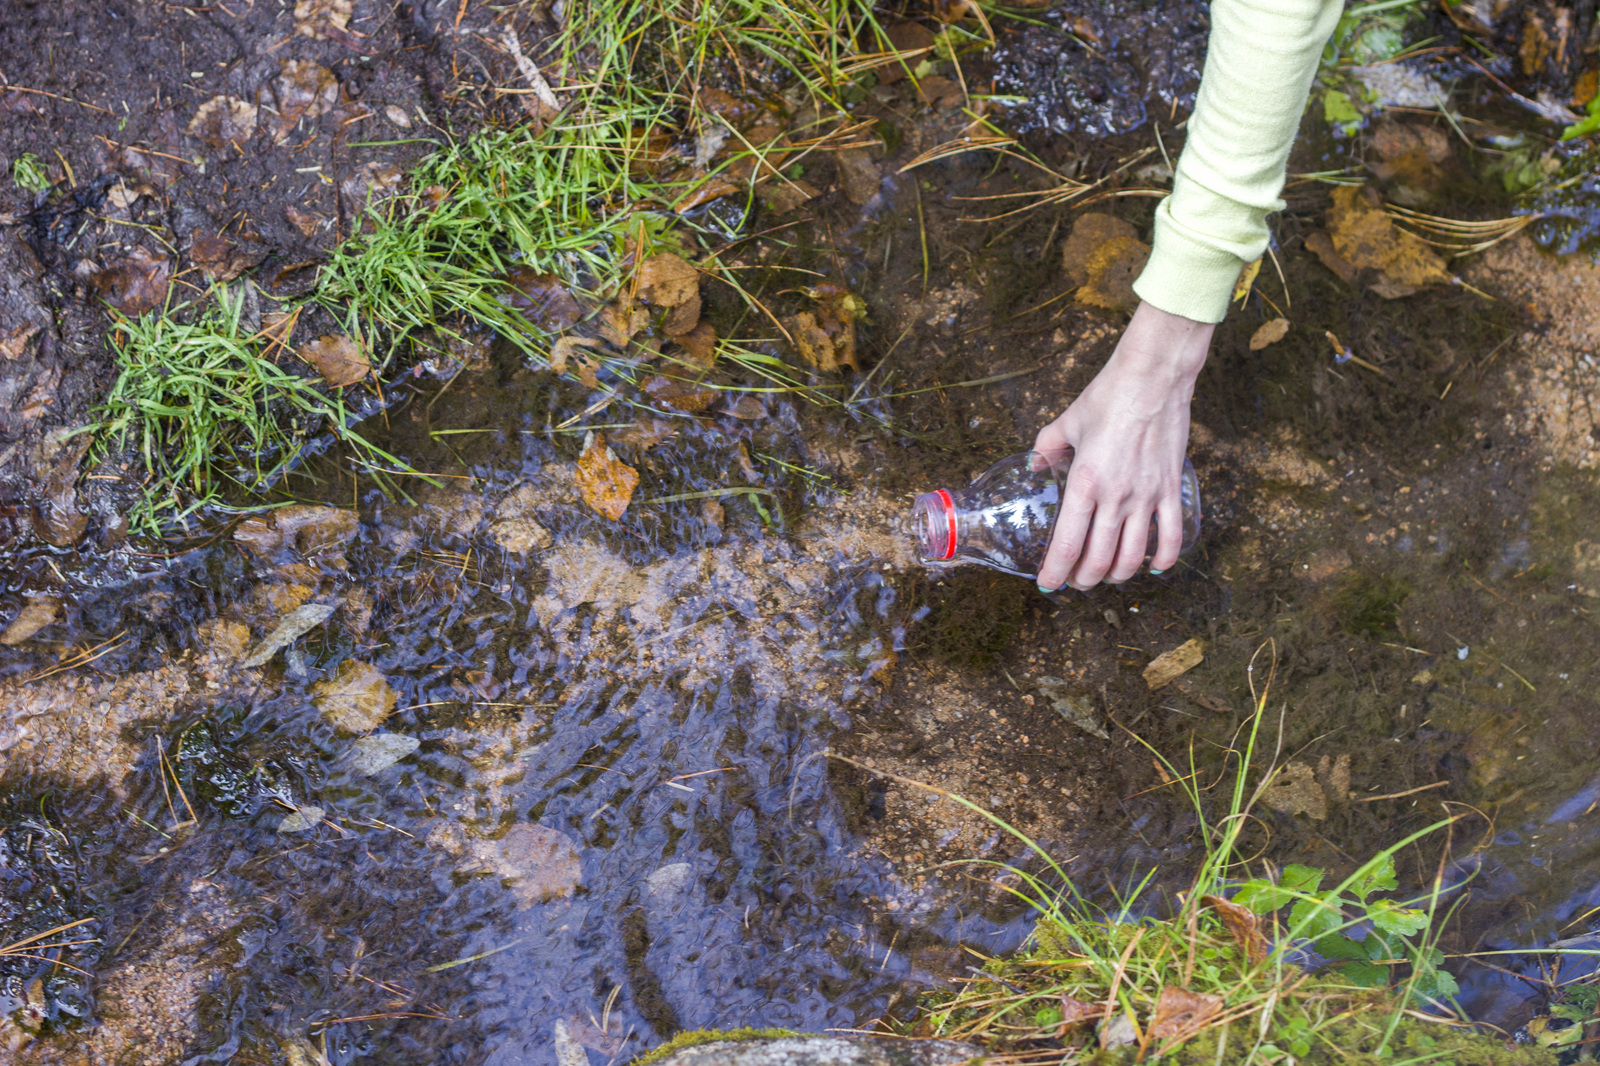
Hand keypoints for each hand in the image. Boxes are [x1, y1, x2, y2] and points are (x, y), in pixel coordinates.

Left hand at [1033, 301, 1213, 591]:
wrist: (1154, 376)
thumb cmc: (1108, 396)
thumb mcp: (1066, 423)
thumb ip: (1046, 449)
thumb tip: (1035, 467)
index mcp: (1084, 483)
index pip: (1068, 544)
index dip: (1056, 572)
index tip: (1048, 583)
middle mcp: (1116, 496)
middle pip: (1099, 559)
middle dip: (1084, 579)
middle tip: (1076, 580)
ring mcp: (1147, 495)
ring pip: (1134, 556)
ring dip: (1118, 575)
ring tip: (1107, 575)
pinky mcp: (1172, 489)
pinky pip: (1171, 536)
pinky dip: (1163, 559)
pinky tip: (1152, 567)